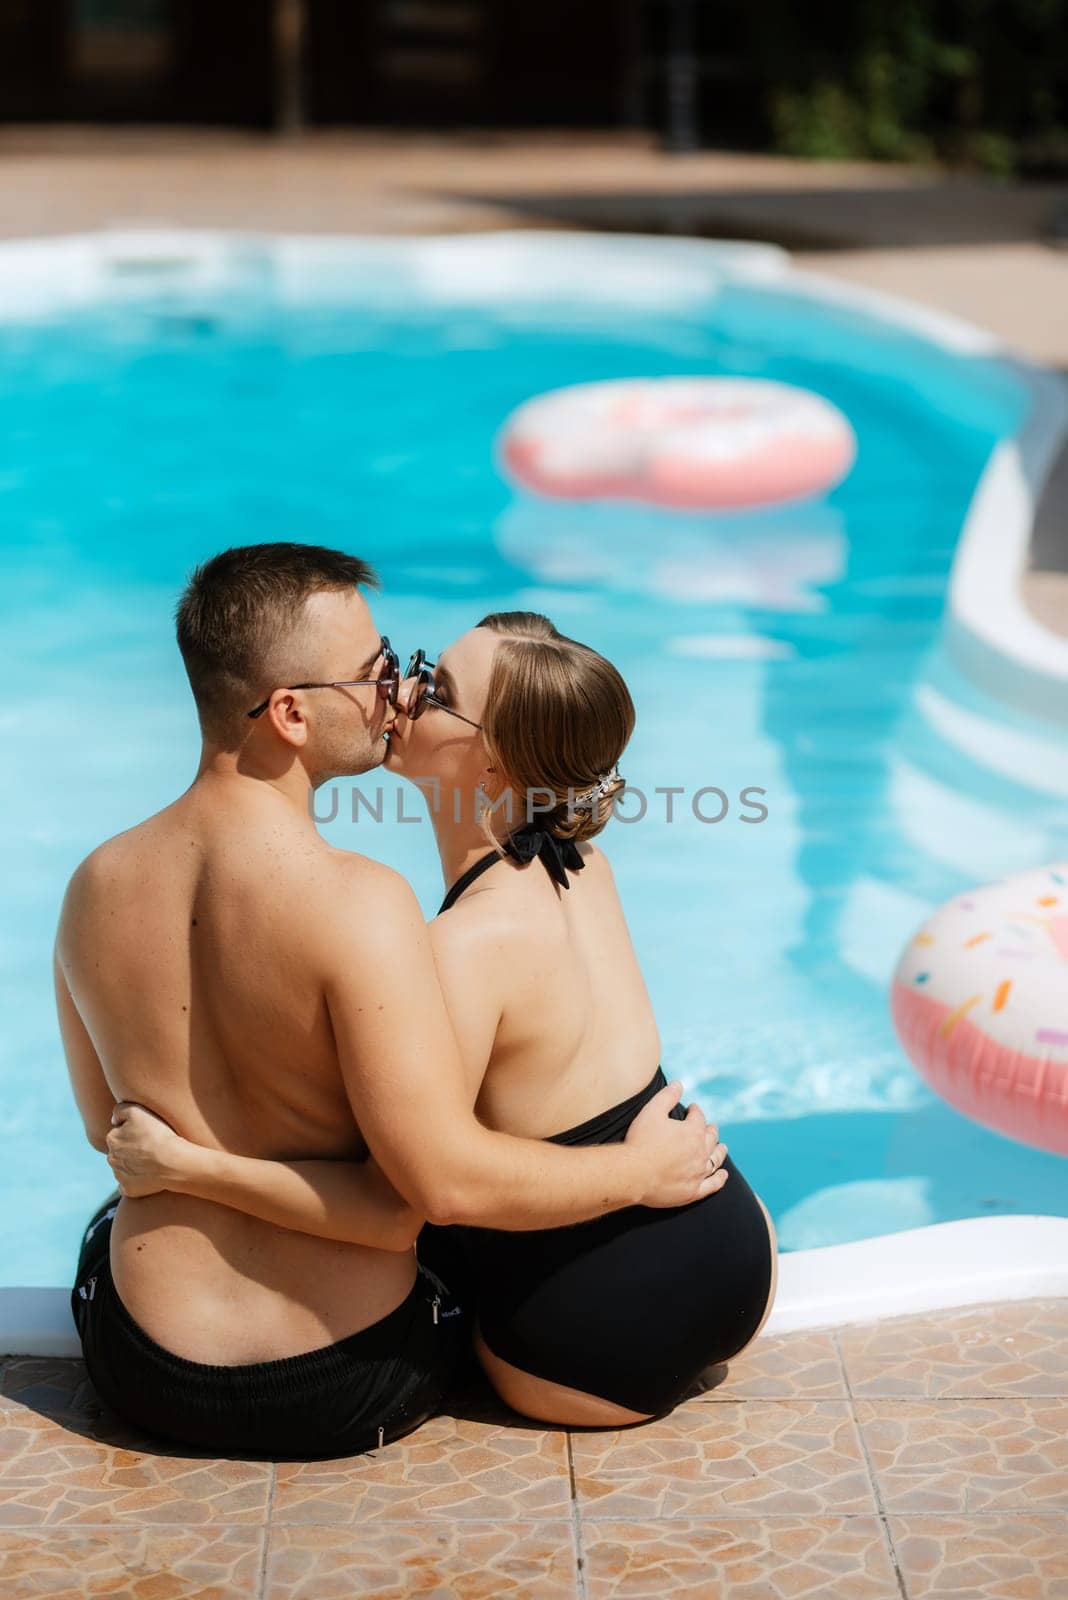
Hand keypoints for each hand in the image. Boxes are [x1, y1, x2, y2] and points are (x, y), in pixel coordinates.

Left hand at [105, 1102, 191, 1198]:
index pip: (119, 1133)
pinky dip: (137, 1181)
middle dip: (131, 1149)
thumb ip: (119, 1111)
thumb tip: (113, 1120)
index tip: (147, 1134)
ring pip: (124, 1167)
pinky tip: (150, 1175)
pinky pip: (129, 1184)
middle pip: (120, 1151)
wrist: (172, 1162)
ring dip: (133, 1165)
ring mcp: (119, 1175)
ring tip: (153, 1161)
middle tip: (150, 1147)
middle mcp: (111, 1158)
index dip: (134, 1132)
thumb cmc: (157, 1133)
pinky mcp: (128, 1189)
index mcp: (112, 1139)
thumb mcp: (137, 1110)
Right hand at [625, 1081, 727, 1207]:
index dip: (696, 1111)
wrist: (633, 1174)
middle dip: (710, 1130)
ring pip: (715, 1160)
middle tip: (710, 1127)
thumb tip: (679, 1084)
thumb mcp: (651, 1111)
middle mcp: (700, 1152)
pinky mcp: (693, 1191)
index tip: (692, 1108)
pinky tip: (723, 1175)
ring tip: (722, 1147)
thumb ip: (667, 1096)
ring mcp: (698, 1173)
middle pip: (711, 1138)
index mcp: (692, 1131)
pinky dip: (719, 1179)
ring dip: (719, 1152)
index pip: (699, 1117)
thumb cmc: (641, 1141)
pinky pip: (712, 1185)